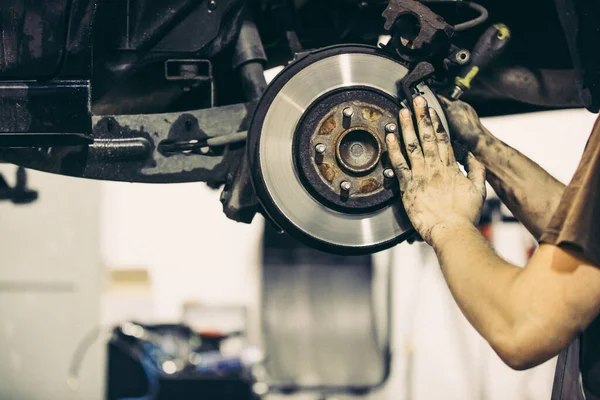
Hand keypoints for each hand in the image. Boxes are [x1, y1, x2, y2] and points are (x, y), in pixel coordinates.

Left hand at [386, 96, 486, 243]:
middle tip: (416, 100)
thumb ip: (476, 171)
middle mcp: (435, 168)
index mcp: (451, 168)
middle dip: (422, 116)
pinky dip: (394, 149)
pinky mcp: (408, 187)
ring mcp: (421, 176)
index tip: (432, 110)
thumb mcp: (479, 190)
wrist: (451, 231)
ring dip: (407, 126)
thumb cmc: (464, 216)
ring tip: (402, 111)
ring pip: (413, 146)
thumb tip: (473, 158)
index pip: (443, 140)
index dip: (436, 123)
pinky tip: (389, 136)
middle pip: (428, 137)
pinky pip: (399, 165)